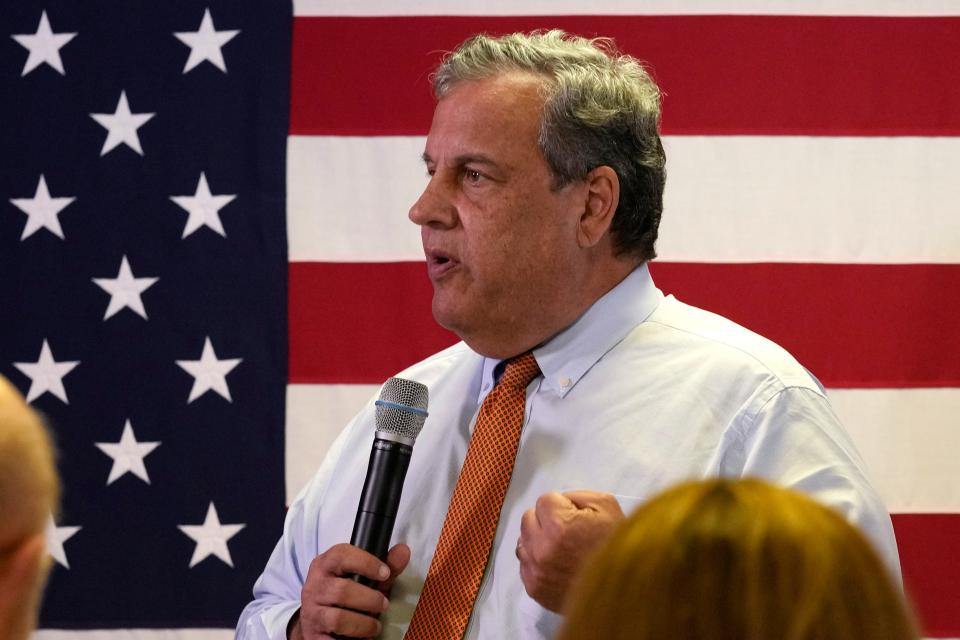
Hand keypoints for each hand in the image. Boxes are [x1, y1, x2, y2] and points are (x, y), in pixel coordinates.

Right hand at [290, 543, 409, 638]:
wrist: (317, 619)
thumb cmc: (346, 594)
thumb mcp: (365, 578)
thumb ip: (385, 566)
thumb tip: (403, 551)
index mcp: (325, 565)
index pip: (341, 555)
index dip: (366, 563)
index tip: (385, 573)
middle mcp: (315, 586)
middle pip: (342, 590)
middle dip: (370, 600)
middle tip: (384, 605)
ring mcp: (312, 611)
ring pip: (338, 618)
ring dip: (363, 624)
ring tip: (375, 626)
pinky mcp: (313, 635)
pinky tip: (363, 639)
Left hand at [516, 491, 623, 612]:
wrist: (623, 590)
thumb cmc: (617, 546)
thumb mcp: (607, 506)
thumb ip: (577, 496)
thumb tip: (557, 501)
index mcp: (559, 525)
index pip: (544, 500)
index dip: (562, 506)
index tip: (576, 518)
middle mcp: (542, 548)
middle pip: (528, 519)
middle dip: (545, 521)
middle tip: (567, 532)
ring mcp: (536, 571)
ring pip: (523, 542)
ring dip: (538, 541)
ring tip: (561, 550)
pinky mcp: (535, 589)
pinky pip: (525, 565)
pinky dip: (537, 562)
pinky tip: (556, 566)